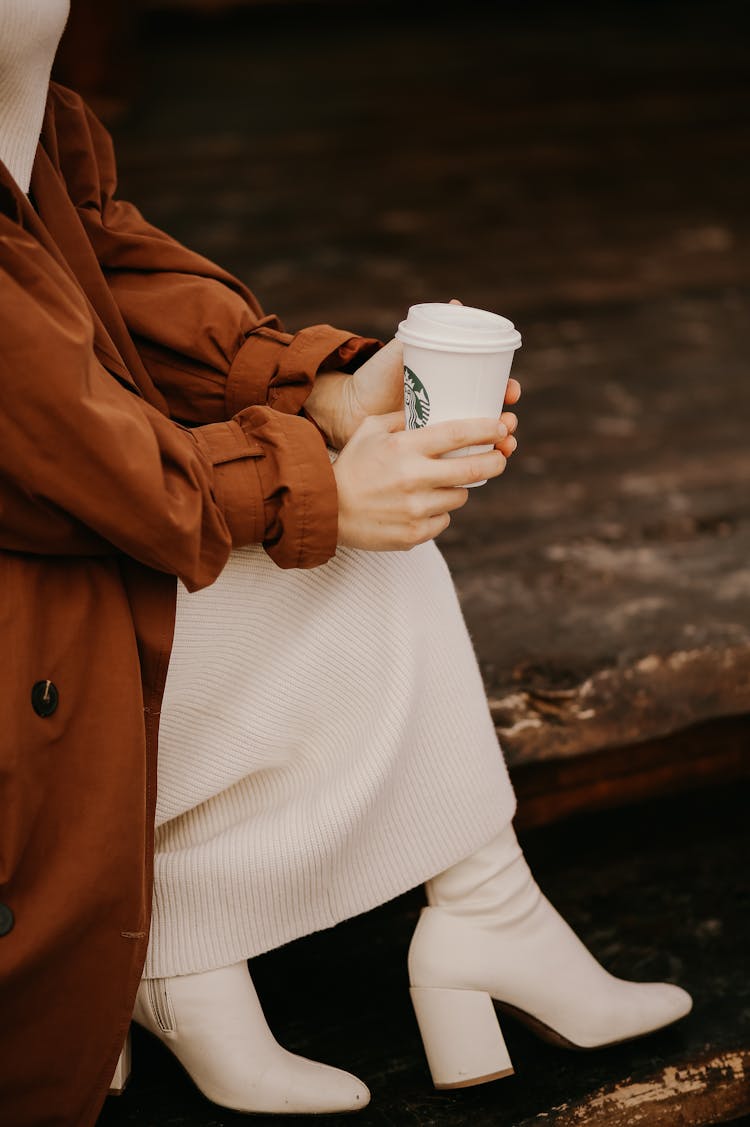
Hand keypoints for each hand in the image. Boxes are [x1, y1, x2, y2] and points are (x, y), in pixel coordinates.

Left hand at [304, 298, 521, 452]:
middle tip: (507, 424)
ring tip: (505, 448)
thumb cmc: (374, 376)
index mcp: (450, 385)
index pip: (488, 386)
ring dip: (500, 446)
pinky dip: (477, 466)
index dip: (505, 389)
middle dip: (506, 422)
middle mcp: (451, 409)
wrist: (347, 408)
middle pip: (490, 417)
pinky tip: (485, 471)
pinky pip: (460, 463)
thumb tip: (456, 304)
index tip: (510, 391)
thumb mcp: (402, 354)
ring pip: (480, 443)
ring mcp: (441, 435)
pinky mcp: (431, 456)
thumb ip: (427, 333)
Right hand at [332, 411, 509, 550]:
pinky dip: (438, 512)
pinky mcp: (415, 533)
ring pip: (460, 496)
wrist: (327, 510)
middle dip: (495, 461)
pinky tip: (419, 506)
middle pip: (474, 470)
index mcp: (404, 448)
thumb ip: (402, 417)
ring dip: (457, 488)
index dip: (487, 429)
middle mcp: (414, 478)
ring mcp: (416, 509)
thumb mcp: (370, 430)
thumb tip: (432, 405)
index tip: (502, 426)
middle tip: (500, 456)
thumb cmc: (352, 466)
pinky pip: (444, 520)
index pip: (458, 434)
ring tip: (437, 484)